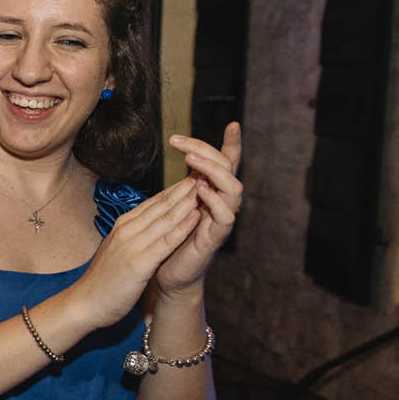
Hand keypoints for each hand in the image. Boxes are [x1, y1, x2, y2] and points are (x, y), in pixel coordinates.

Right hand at [67, 177, 202, 327]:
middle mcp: (127, 230)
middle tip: (206, 173)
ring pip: (166, 218)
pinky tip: (196, 216)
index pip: (153, 202)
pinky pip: (166, 241)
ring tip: (207, 187)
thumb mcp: (116, 251)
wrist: (84, 303)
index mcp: (122, 226)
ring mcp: (133, 245)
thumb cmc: (102, 281)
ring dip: (188, 202)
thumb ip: (132, 237)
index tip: (193, 179)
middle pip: (161, 205)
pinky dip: (183, 227)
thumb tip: (147, 227)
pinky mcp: (139, 263)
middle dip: (185, 189)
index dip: (175, 190)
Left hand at [155, 121, 243, 296]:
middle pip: (229, 169)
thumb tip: (187, 159)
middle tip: (182, 143)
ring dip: (214, 172)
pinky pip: (225, 216)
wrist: (165, 275)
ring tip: (192, 162)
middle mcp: (222, 203)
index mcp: (211, 193)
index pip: (226, 164)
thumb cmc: (169, 240)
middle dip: (209, 152)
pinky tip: (201, 191)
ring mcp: (221, 220)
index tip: (233, 124)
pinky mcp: (215, 238)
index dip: (232, 145)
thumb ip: (183, 186)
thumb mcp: (175, 207)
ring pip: (233, 189)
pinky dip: (215, 201)